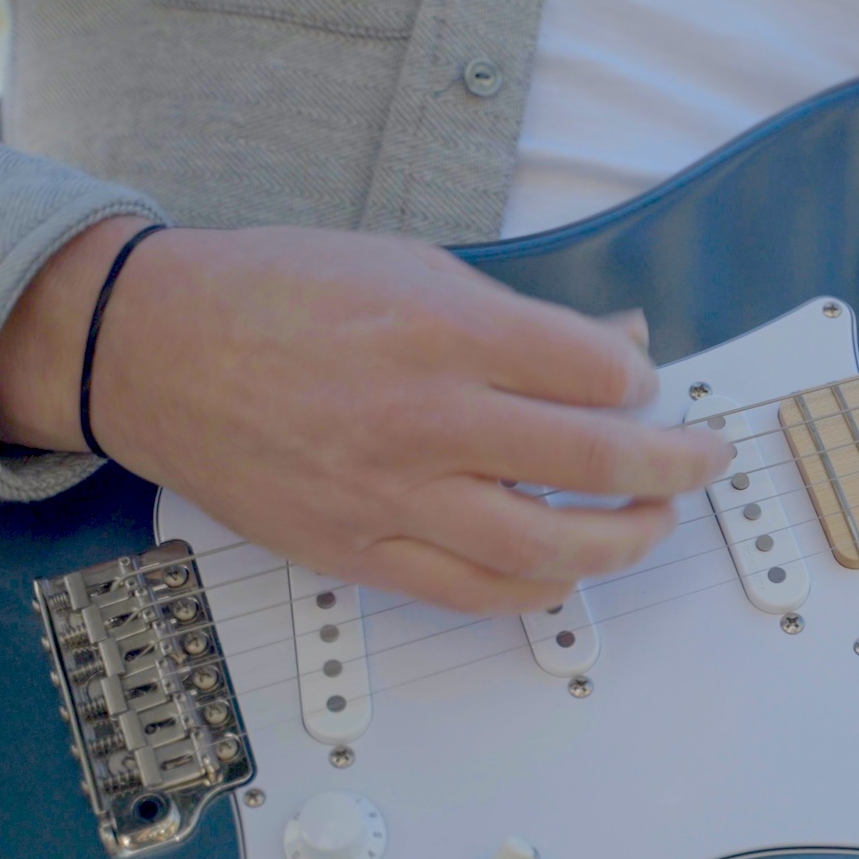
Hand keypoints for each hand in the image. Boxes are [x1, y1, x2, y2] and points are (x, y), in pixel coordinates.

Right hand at [0, 219, 732, 613]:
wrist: (154, 350)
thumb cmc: (282, 293)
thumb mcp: (412, 266)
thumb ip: (523, 318)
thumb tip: (621, 348)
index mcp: (444, 330)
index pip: (597, 373)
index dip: (643, 381)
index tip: (644, 383)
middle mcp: (426, 419)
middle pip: (597, 461)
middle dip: (677, 464)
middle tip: (704, 458)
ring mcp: (391, 496)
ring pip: (549, 548)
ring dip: (627, 541)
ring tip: (654, 521)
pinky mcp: (359, 553)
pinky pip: (475, 591)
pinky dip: (540, 586)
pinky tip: (569, 569)